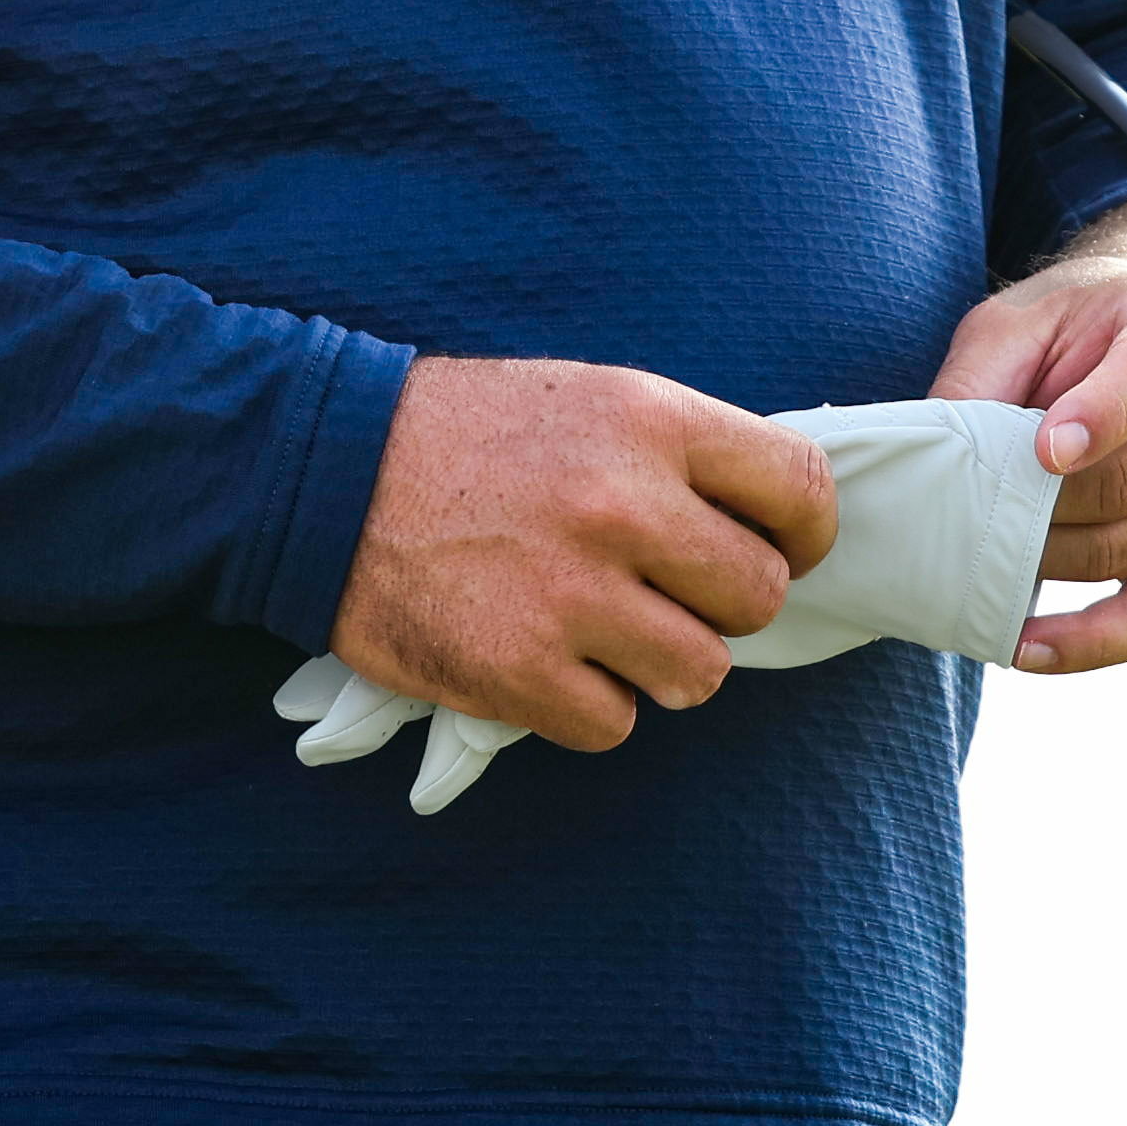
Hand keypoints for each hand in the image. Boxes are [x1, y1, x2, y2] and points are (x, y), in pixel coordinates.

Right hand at [327, 358, 842, 752]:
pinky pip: (614, 725)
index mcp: (650, 421)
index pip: (799, 488)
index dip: (804, 533)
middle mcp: (623, 506)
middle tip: (667, 594)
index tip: (781, 549)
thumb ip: (679, 455)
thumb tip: (769, 522)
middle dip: (722, 606)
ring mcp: (572, 595)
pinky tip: (541, 657)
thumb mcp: (587, 400)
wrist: (322, 471)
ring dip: (660, 666)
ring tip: (602, 631)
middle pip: (759, 596)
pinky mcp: (519, 673)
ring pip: (699, 674)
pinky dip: (585, 705)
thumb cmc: (464, 434)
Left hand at [929, 199, 1126, 672]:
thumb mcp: (1027, 318)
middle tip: (964, 518)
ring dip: (1048, 564)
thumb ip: (987, 374)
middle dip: (1041, 506)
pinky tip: (1025, 648)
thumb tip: (941, 463)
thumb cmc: (1083, 329)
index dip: (1102, 416)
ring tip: (976, 566)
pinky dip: (1090, 644)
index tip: (1043, 453)